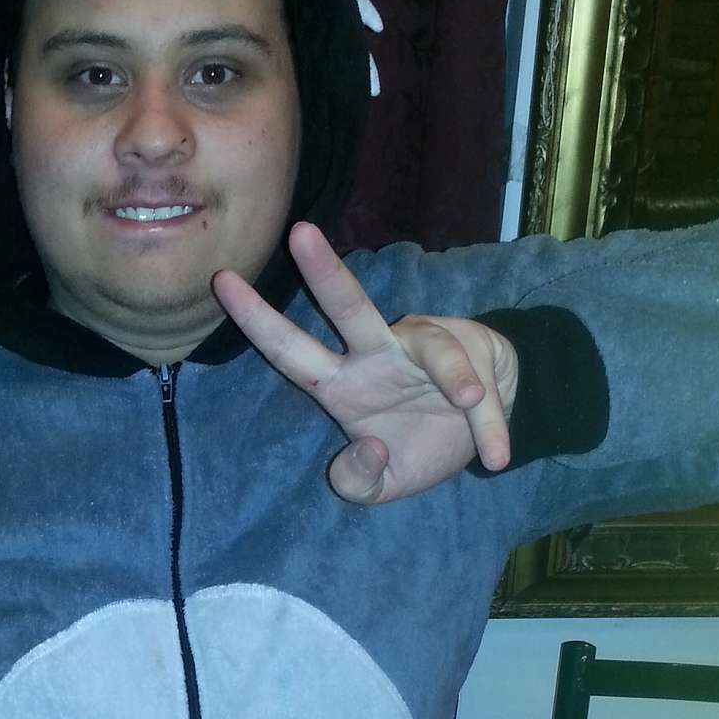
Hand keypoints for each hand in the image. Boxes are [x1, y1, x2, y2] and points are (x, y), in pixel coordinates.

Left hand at [212, 220, 519, 502]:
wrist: (484, 433)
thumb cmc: (420, 444)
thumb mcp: (384, 484)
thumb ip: (358, 483)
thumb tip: (365, 449)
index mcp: (343, 383)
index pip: (291, 351)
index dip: (257, 321)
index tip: (221, 281)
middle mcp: (379, 354)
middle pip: (350, 307)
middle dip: (325, 271)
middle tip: (300, 233)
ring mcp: (428, 351)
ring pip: (436, 349)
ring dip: (453, 373)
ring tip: (468, 398)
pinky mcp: (477, 359)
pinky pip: (483, 394)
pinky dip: (491, 425)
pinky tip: (497, 456)